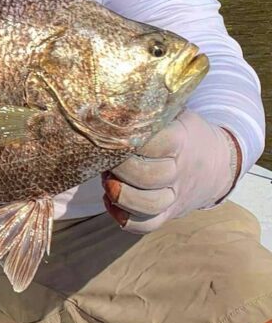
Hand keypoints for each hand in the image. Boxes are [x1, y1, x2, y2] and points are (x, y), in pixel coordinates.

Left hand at [103, 109, 240, 233]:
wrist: (218, 162)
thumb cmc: (184, 131)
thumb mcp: (175, 111)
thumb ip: (150, 106)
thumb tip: (113, 96)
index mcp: (181, 141)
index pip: (155, 144)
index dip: (129, 141)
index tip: (111, 134)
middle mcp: (180, 171)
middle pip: (148, 177)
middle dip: (120, 168)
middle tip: (104, 156)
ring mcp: (175, 195)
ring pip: (148, 205)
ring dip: (121, 195)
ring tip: (106, 180)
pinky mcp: (169, 213)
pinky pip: (147, 225)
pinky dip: (124, 218)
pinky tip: (110, 200)